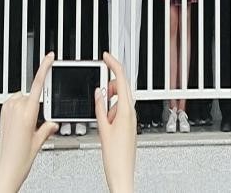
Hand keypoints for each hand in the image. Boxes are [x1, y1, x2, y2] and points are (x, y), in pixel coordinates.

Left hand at [0, 52, 57, 192]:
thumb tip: (53, 121)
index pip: (38, 83)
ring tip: (26, 129)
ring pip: (23, 98)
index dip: (44, 67)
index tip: (49, 57)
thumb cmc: (21, 159)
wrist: (5, 169)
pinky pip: (15, 103)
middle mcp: (16, 108)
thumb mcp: (40, 141)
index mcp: (28, 112)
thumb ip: (49, 126)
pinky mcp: (2, 112)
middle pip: (33, 95)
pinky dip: (19, 109)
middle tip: (35, 125)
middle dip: (37, 105)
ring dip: (27, 108)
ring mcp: (7, 109)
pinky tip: (20, 125)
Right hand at [95, 52, 136, 192]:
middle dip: (110, 85)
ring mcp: (131, 119)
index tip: (106, 56)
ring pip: (121, 98)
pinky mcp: (129, 126)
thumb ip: (100, 108)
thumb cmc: (114, 157)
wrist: (122, 174)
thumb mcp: (102, 128)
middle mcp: (131, 112)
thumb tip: (99, 92)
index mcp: (125, 110)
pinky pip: (120, 110)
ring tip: (102, 114)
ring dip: (110, 100)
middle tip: (99, 88)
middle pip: (122, 87)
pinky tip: (106, 121)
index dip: (113, 64)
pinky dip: (112, 110)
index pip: (121, 79)